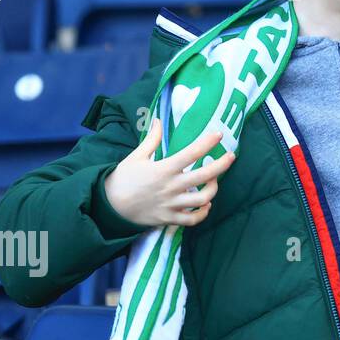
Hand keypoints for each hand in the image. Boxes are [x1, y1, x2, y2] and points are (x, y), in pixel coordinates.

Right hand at [103, 120, 235, 227]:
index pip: (191, 154)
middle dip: (222, 165)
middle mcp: (170, 187)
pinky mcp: (169, 218)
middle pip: (204, 176)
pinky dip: (202, 213)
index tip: (219, 135)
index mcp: (163, 169)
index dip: (207, 143)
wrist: (108, 207)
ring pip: (202, 200)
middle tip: (231, 156)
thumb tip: (157, 120)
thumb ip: (151, 139)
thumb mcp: (136, 156)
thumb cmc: (122, 179)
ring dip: (213, 189)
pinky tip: (205, 204)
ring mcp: (171, 204)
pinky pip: (192, 220)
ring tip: (214, 181)